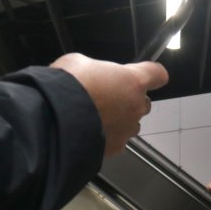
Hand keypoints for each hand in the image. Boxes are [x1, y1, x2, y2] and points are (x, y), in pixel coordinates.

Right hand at [50, 53, 168, 156]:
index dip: (152, 74)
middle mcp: (136, 106)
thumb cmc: (66, 87)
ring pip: (130, 122)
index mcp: (133, 81)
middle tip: (105, 96)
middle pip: (143, 101)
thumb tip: (92, 74)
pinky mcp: (117, 146)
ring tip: (94, 115)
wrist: (53, 120)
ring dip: (118, 118)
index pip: (157, 74)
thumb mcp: (78, 63)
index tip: (148, 75)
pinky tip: (89, 129)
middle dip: (128, 99)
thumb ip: (95, 68)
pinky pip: (117, 138)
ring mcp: (128, 128)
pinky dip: (106, 134)